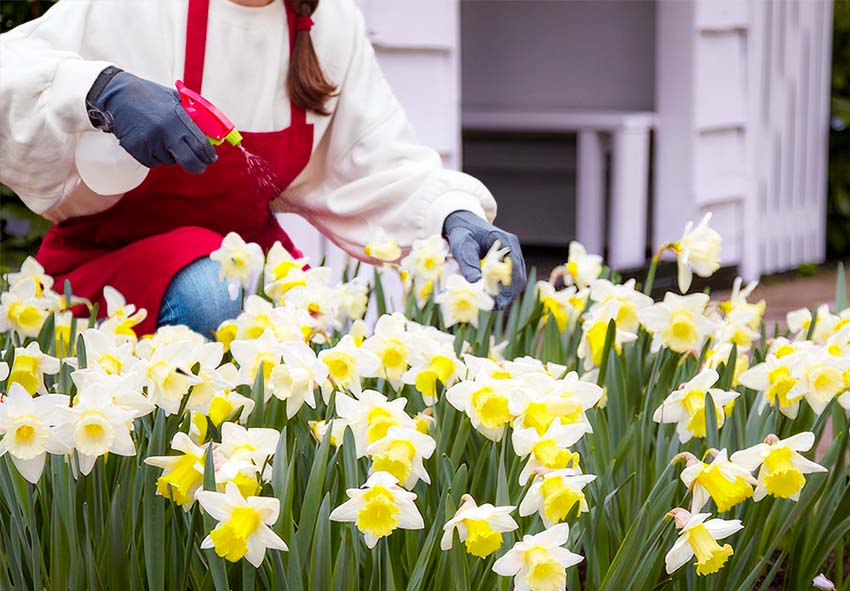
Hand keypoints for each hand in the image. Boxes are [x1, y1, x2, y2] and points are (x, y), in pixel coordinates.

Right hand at [88, 69, 216, 173]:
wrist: (116, 95)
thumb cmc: (147, 95)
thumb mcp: (173, 99)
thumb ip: (190, 115)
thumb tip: (207, 133)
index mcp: (177, 117)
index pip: (200, 144)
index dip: (208, 155)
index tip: (211, 158)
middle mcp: (165, 131)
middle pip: (190, 161)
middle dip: (197, 166)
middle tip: (199, 166)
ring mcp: (150, 142)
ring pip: (170, 161)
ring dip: (170, 155)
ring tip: (159, 137)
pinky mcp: (137, 150)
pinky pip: (153, 162)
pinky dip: (154, 156)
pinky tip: (148, 140)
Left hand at [443, 210, 526, 308]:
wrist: (462, 221)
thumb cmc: (462, 232)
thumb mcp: (462, 246)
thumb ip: (468, 264)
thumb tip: (474, 284)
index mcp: (506, 242)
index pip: (515, 270)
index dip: (509, 289)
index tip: (498, 303)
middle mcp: (512, 248)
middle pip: (518, 277)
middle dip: (508, 294)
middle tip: (494, 307)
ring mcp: (511, 254)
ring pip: (515, 279)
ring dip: (505, 293)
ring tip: (491, 304)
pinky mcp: (505, 260)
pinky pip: (508, 277)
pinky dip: (501, 288)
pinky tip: (490, 295)